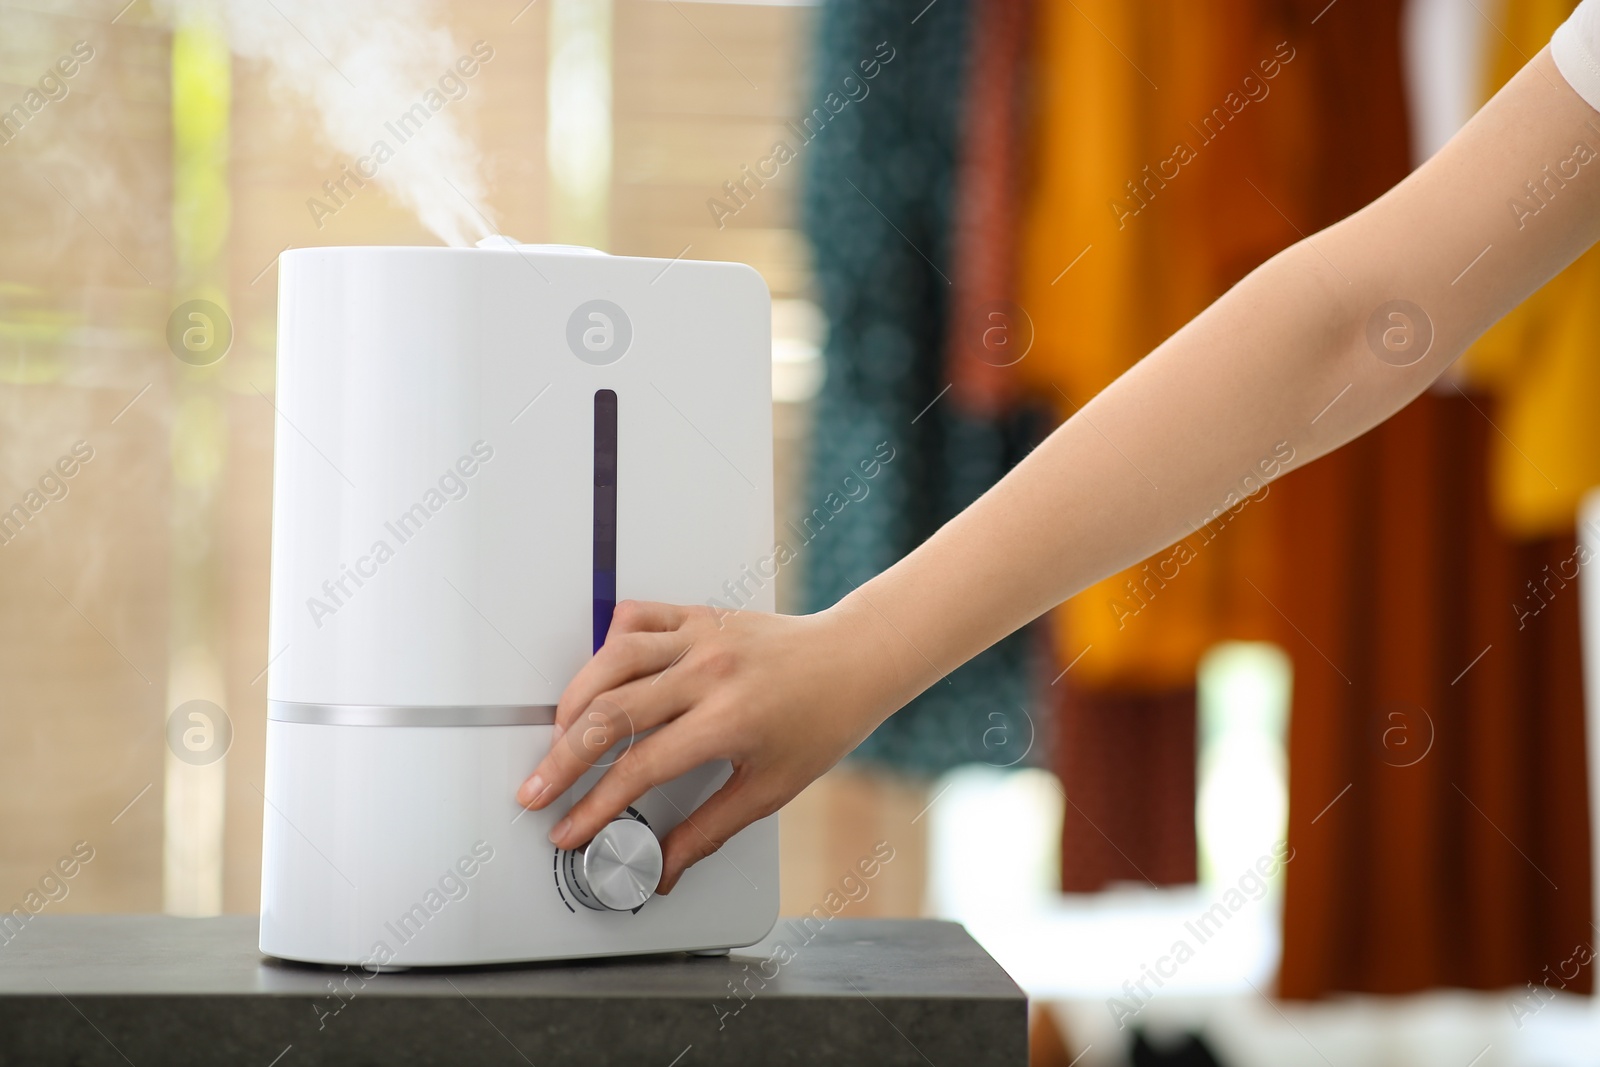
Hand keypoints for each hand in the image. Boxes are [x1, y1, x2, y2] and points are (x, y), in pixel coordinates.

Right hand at [516, 597, 895, 892]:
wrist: (853, 660)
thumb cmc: (822, 720)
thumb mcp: (769, 790)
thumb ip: (707, 831)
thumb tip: (665, 869)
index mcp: (728, 719)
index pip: (639, 768)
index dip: (595, 806)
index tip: (570, 829)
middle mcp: (709, 672)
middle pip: (610, 714)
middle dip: (562, 760)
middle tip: (538, 790)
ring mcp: (701, 637)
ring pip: (611, 660)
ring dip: (573, 700)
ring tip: (558, 737)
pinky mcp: (697, 615)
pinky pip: (635, 617)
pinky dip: (607, 644)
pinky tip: (598, 673)